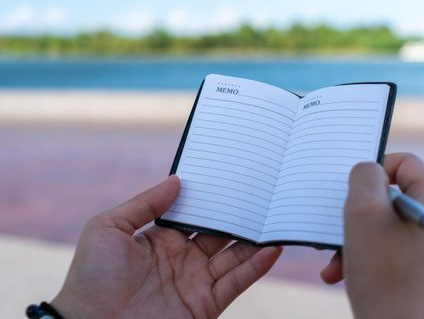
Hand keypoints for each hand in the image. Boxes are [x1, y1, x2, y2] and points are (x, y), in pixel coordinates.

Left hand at [52, 176, 281, 318]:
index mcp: (161, 240)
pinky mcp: (205, 304)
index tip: (231, 179)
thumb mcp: (108, 228)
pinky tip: (271, 249)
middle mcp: (182, 259)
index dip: (211, 199)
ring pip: (233, 256)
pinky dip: (256, 268)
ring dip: (254, 240)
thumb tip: (177, 180)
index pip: (194, 215)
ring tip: (272, 219)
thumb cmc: (91, 276)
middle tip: (261, 195)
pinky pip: (236, 283)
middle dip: (238, 216)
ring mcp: (195, 282)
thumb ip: (145, 204)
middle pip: (218, 233)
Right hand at [320, 153, 423, 318]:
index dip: (372, 169)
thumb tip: (368, 171)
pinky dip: (371, 257)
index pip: (404, 163)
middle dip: (358, 214)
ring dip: (359, 239)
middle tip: (336, 230)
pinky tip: (347, 274)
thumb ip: (364, 176)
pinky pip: (397, 251)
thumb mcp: (363, 211)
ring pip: (391, 227)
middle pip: (394, 198)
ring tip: (336, 261)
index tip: (350, 191)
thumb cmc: (384, 276)